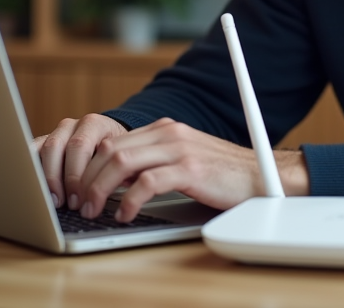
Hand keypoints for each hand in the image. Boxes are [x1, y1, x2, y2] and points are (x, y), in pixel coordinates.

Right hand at [34, 113, 127, 211]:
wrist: (112, 140)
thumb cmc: (117, 154)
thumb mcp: (120, 160)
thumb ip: (114, 171)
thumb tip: (103, 196)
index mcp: (95, 124)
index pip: (80, 145)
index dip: (76, 175)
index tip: (79, 200)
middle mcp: (73, 125)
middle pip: (57, 147)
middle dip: (59, 179)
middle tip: (67, 204)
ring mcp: (56, 133)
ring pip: (42, 150)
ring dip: (47, 179)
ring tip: (55, 201)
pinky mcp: (44, 142)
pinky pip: (32, 153)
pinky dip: (34, 172)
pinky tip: (39, 190)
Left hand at [38, 115, 307, 221]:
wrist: (263, 176)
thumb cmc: (222, 175)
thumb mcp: (182, 161)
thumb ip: (152, 162)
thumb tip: (115, 181)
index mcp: (163, 129)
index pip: (112, 141)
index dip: (90, 166)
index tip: (79, 190)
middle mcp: (168, 133)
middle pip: (111, 149)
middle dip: (87, 178)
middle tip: (79, 203)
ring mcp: (179, 149)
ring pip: (122, 162)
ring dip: (100, 188)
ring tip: (94, 209)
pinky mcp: (190, 169)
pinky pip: (147, 183)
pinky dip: (129, 200)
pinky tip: (124, 214)